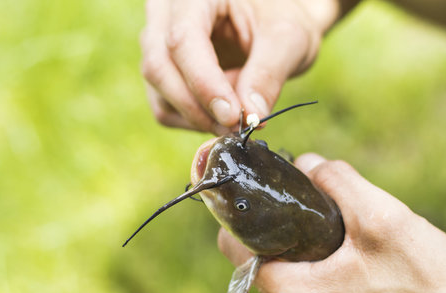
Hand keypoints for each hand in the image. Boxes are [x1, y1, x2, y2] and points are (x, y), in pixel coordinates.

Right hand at [140, 0, 348, 132]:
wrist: (274, 19)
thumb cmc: (281, 17)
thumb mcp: (287, 38)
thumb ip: (268, 74)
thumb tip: (250, 116)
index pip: (182, 40)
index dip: (204, 84)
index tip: (232, 117)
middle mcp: (165, 14)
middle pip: (159, 67)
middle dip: (198, 107)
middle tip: (237, 126)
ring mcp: (157, 43)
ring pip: (159, 91)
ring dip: (199, 114)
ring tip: (239, 108)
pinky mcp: (163, 72)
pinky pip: (164, 106)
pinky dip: (194, 118)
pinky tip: (224, 109)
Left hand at [218, 153, 445, 292]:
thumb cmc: (429, 282)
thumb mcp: (381, 216)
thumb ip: (335, 180)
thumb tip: (307, 162)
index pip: (236, 249)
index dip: (243, 217)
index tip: (260, 197)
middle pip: (259, 265)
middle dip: (277, 235)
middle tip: (309, 214)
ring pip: (284, 284)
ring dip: (298, 257)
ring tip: (336, 240)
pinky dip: (315, 279)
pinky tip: (347, 266)